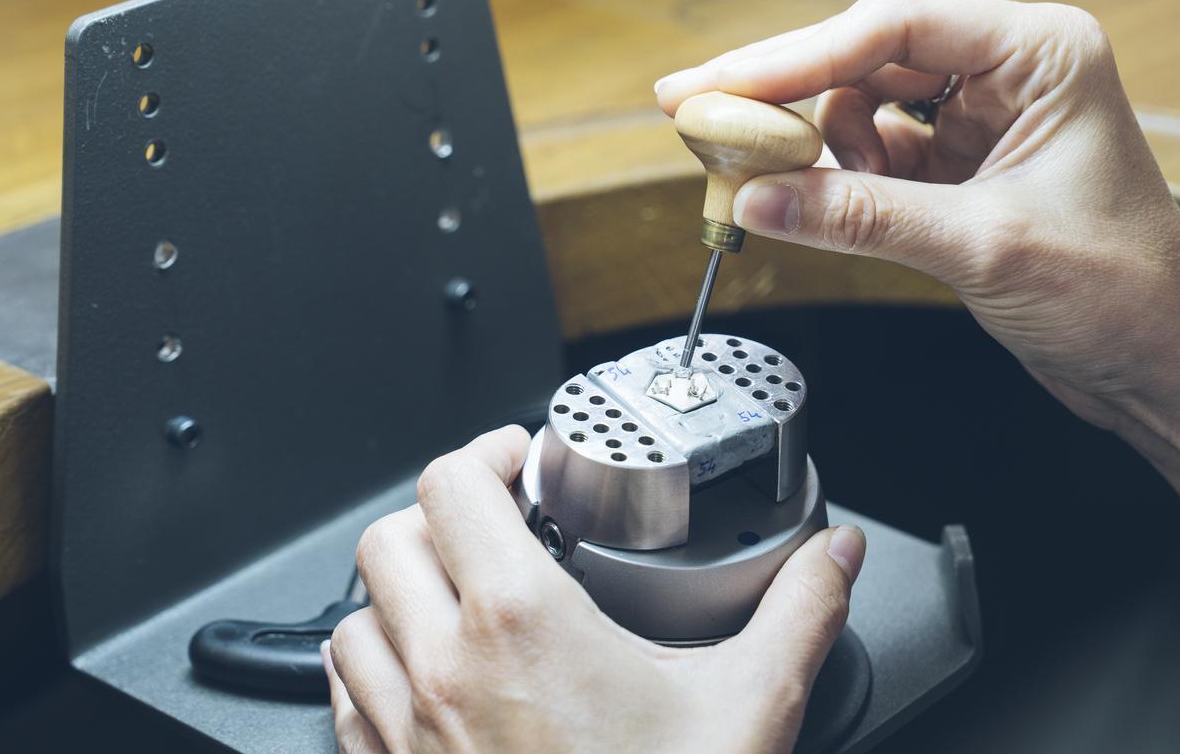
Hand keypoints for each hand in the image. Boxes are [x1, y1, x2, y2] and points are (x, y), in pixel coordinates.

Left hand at [324, 425, 866, 753]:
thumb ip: (800, 612)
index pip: (453, 484)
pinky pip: (347, 699)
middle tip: (497, 522)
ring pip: (356, 617)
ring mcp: (407, 732)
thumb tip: (833, 558)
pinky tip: (428, 676)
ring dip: (402, 591)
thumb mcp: (749, 707)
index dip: (488, 453)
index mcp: (520, 622)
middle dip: (442, 514)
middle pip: (390, 537)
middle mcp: (444, 669)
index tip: (524, 463)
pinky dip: (378, 668)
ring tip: (459, 594)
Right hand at [655, 0, 1179, 430]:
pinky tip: (819, 208)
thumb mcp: (983, 247)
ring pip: (863, 107)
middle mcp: (1013, 71)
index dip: (791, 55)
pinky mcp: (965, 170)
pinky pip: (876, 158)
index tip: (716, 83)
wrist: (1167, 368)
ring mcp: (986, 120)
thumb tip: (757, 198)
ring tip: (777, 187)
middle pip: (866, 58)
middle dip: (789, 98)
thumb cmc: (1125, 295)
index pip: (892, 27)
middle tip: (705, 123)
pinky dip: (840, 182)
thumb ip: (861, 218)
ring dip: (816, 149)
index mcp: (1041, 52)